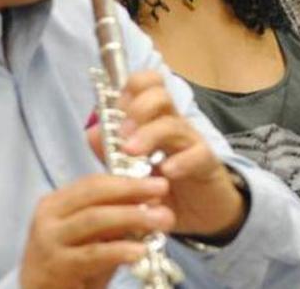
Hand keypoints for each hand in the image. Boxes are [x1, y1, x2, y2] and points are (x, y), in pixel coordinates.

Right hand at [20, 174, 175, 288]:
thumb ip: (115, 218)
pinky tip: (140, 250)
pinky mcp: (57, 266)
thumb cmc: (71, 263)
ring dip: (132, 216)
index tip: (157, 180)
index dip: (127, 179)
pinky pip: (93, 254)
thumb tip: (153, 202)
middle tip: (163, 188)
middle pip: (94, 193)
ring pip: (95, 219)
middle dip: (132, 189)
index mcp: (56, 203)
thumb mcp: (92, 236)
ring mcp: (49, 241)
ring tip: (162, 219)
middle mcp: (48, 217)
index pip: (93, 182)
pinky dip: (120, 250)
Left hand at [88, 70, 245, 240]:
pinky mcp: (207, 164)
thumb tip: (91, 132)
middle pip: (160, 93)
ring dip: (150, 134)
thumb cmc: (164, 187)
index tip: (115, 111)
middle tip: (122, 134)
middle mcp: (173, 124)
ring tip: (132, 152)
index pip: (147, 84)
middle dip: (138, 108)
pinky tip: (168, 172)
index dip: (129, 89)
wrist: (200, 215)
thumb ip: (111, 152)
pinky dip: (182, 160)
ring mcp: (191, 142)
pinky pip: (199, 153)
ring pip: (174, 123)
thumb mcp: (132, 171)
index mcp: (153, 119)